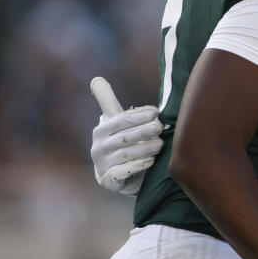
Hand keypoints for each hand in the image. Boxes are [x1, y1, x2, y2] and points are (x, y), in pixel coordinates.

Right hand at [90, 76, 163, 195]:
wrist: (118, 174)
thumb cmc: (120, 142)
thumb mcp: (115, 123)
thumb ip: (109, 103)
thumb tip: (96, 78)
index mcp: (100, 131)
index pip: (120, 120)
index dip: (138, 115)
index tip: (156, 112)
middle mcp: (98, 148)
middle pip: (124, 137)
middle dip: (144, 131)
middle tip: (161, 127)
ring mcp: (102, 165)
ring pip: (126, 154)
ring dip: (145, 148)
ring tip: (161, 144)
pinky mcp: (108, 180)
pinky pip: (123, 172)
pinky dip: (138, 165)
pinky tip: (151, 161)